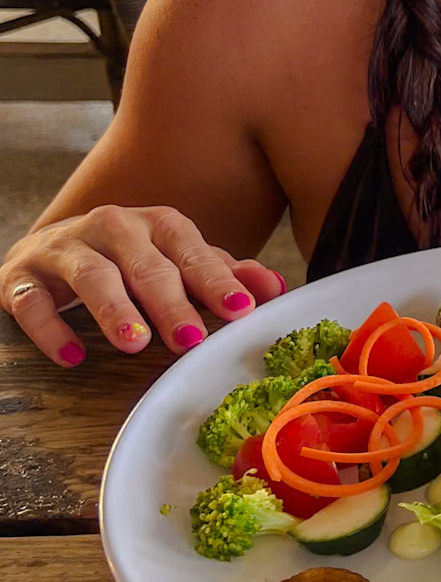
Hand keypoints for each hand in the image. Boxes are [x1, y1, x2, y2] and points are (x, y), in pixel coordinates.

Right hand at [0, 206, 286, 366]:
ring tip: (134, 343)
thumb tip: (275, 289)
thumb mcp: (177, 263)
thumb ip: (222, 275)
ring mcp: (65, 249)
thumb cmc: (128, 261)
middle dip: (169, 302)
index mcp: (156, 226)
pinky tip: (71, 355)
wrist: (48, 253)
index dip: (216, 280)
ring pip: (91, 275)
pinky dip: (51, 328)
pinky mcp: (22, 276)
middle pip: (144, 265)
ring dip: (113, 309)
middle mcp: (111, 228)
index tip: (241, 310)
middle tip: (190, 338)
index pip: (191, 251)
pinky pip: (32, 300)